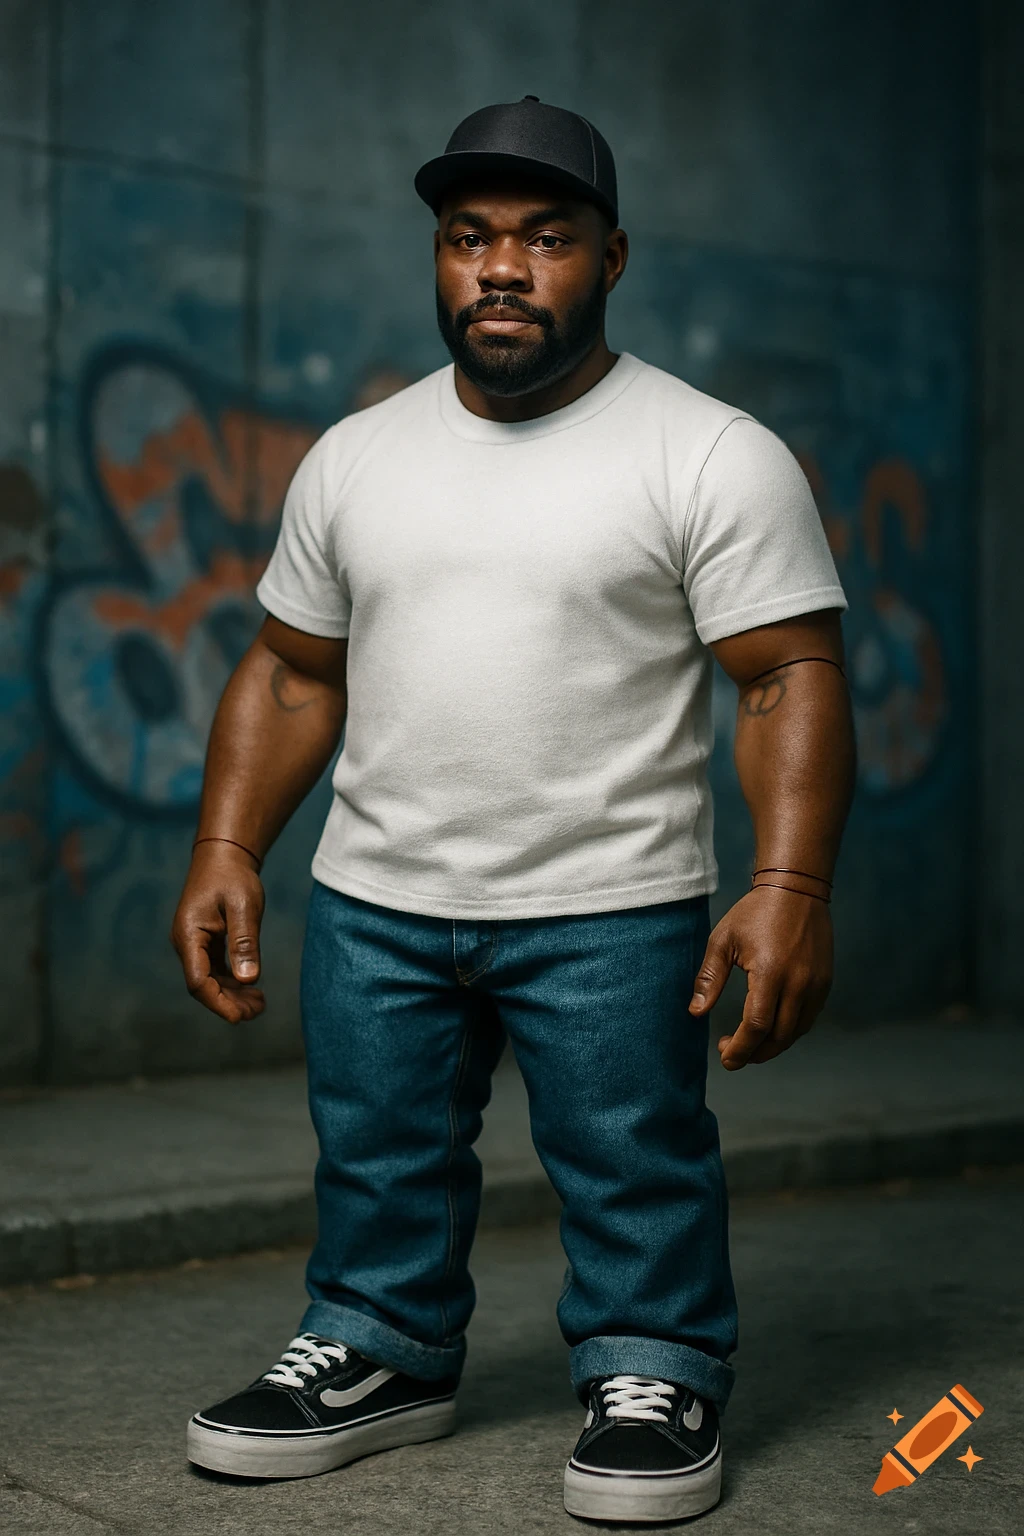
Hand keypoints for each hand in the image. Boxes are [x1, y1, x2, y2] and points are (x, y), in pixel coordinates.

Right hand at [170, 842, 265, 1022]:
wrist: (223, 856)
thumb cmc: (232, 877)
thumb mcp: (244, 906)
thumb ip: (244, 941)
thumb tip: (248, 979)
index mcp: (188, 935)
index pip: (198, 981)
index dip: (218, 1002)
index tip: (239, 1018)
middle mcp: (186, 943)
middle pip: (203, 985)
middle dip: (228, 1002)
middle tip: (257, 1011)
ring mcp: (194, 944)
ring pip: (210, 979)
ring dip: (232, 995)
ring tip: (259, 1004)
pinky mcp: (205, 943)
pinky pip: (215, 970)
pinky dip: (232, 982)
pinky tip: (252, 989)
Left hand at [688, 886, 832, 1068]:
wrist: (796, 890)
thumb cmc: (755, 913)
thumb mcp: (723, 940)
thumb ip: (710, 978)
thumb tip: (696, 1013)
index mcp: (770, 972)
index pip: (756, 1026)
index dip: (740, 1049)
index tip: (724, 1057)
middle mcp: (798, 983)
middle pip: (778, 1037)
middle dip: (754, 1053)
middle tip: (732, 1054)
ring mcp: (816, 984)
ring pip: (796, 1032)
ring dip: (772, 1046)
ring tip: (749, 1044)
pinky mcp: (825, 983)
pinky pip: (808, 1019)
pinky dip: (789, 1031)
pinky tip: (770, 1028)